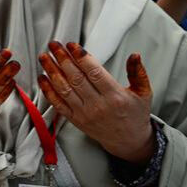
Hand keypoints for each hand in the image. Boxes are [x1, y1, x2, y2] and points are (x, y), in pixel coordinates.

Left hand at [37, 41, 153, 164]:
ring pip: (64, 89)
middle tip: (53, 45)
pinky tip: (42, 78)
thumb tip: (135, 55)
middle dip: (62, 59)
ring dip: (51, 71)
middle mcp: (98, 105)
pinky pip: (58, 104)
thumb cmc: (135, 115)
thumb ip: (138, 73)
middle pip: (76, 78)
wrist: (128, 141)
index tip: (72, 45)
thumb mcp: (144, 93)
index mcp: (115, 96)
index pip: (95, 73)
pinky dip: (48, 91)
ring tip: (43, 57)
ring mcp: (84, 114)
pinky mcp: (75, 120)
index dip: (81, 57)